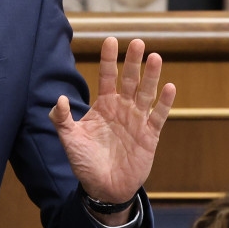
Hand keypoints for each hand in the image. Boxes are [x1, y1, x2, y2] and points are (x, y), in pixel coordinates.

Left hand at [50, 38, 175, 209]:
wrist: (103, 188)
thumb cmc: (85, 162)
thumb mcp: (69, 139)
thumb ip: (62, 119)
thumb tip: (59, 99)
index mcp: (103, 105)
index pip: (107, 76)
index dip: (109, 59)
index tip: (111, 40)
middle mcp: (122, 108)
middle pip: (130, 79)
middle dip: (133, 61)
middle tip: (138, 42)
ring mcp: (137, 120)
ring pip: (146, 93)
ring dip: (151, 76)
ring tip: (155, 57)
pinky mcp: (150, 135)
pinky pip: (158, 115)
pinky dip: (164, 102)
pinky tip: (169, 87)